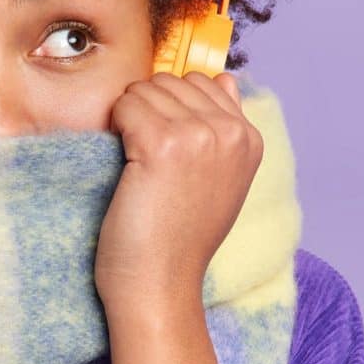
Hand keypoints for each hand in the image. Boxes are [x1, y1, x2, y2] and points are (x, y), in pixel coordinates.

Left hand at [94, 71, 263, 312]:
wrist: (159, 285)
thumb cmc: (177, 241)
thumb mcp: (220, 181)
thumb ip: (224, 129)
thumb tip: (225, 78)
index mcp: (249, 139)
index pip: (205, 82)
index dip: (171, 110)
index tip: (164, 153)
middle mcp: (230, 132)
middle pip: (171, 82)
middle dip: (147, 110)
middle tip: (143, 161)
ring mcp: (200, 135)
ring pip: (146, 89)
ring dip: (129, 120)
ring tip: (135, 165)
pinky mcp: (163, 143)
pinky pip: (125, 105)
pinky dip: (114, 127)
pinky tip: (123, 163)